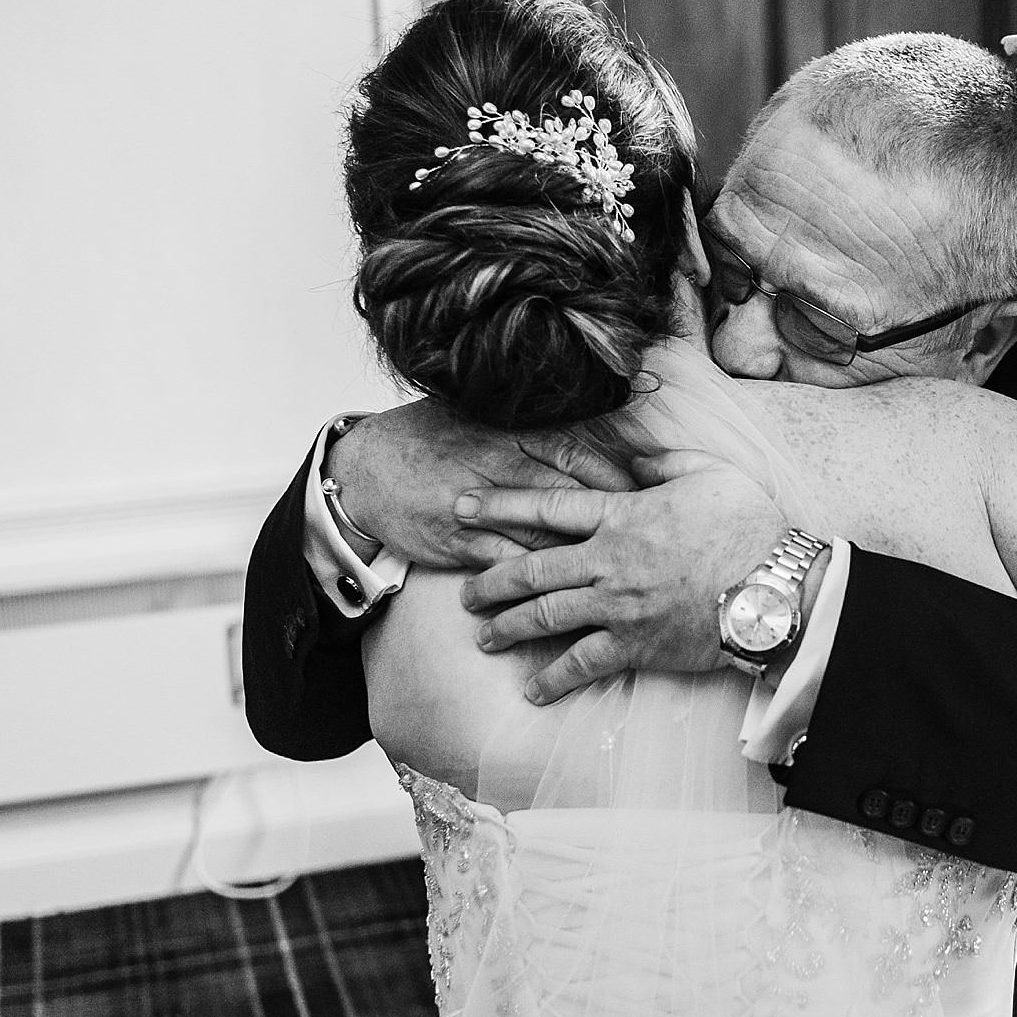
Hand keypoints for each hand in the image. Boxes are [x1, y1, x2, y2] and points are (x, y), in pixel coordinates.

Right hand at [323, 400, 634, 568]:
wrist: (365, 469)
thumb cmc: (431, 440)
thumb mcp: (482, 420)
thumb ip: (534, 432)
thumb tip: (598, 439)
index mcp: (512, 433)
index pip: (579, 456)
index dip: (618, 480)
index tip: (650, 499)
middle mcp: (500, 466)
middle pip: (572, 499)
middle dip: (613, 525)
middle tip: (648, 545)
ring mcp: (479, 506)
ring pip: (543, 536)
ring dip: (582, 559)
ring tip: (620, 578)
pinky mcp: (460, 541)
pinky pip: (507, 564)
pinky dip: (537, 582)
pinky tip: (566, 597)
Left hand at [456, 450, 792, 704]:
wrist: (774, 586)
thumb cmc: (748, 525)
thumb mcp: (710, 473)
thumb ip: (664, 461)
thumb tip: (634, 456)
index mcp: (623, 514)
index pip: (547, 507)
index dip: (499, 506)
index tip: (462, 509)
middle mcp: (610, 560)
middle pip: (531, 569)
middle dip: (490, 582)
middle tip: (465, 594)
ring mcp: (619, 605)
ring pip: (546, 616)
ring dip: (508, 629)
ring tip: (485, 638)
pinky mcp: (635, 645)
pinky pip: (582, 664)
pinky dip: (553, 679)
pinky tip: (533, 691)